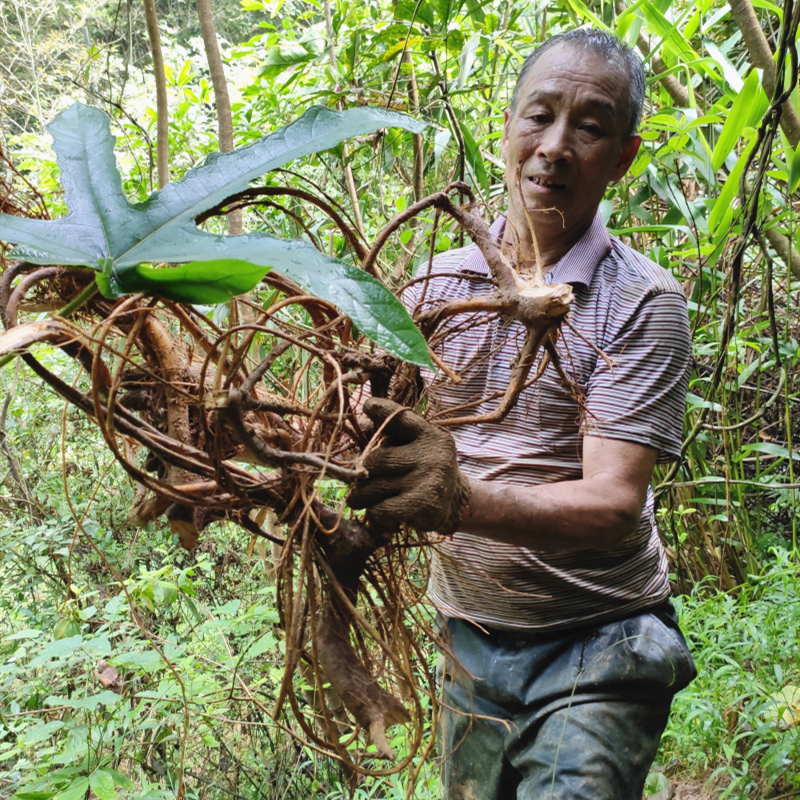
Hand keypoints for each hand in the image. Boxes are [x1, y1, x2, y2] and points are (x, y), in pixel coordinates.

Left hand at [347, 398, 470, 533]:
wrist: (456, 504)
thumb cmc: (426, 472)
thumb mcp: (417, 447)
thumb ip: (393, 435)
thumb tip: (361, 422)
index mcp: (430, 436)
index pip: (401, 418)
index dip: (383, 410)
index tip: (368, 405)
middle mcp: (432, 455)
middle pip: (374, 460)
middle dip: (362, 474)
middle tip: (360, 483)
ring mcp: (428, 480)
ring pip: (372, 487)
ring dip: (364, 497)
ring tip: (370, 499)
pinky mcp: (422, 505)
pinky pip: (379, 510)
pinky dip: (376, 515)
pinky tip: (386, 514)